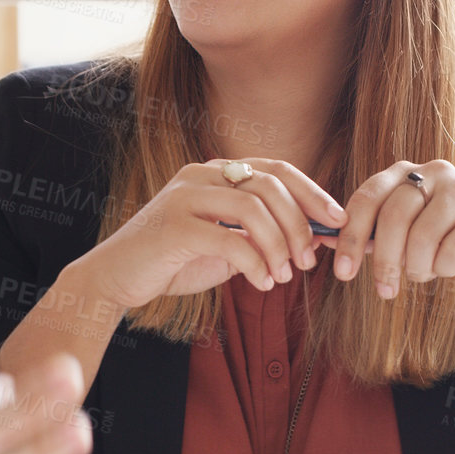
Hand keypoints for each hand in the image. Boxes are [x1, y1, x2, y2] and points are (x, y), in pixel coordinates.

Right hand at [75, 158, 345, 310]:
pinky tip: (262, 284)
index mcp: (215, 172)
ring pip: (253, 209)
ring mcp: (185, 198)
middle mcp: (201, 175)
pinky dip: (256, 264)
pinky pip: (230, 240)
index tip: (338, 220)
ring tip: (284, 275)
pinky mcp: (174, 228)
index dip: (312, 192)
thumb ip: (259, 236)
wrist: (116, 278)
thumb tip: (313, 241)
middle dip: (300, 224)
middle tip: (310, 259)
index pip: (275, 169)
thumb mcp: (225, 245)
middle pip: (270, 185)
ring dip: (280, 245)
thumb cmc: (173, 262)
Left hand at [327, 160, 454, 300]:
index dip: (351, 237)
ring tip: (425, 273)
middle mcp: (432, 172)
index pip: (367, 198)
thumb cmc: (443, 236)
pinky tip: (449, 268)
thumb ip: (370, 232)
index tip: (343, 272)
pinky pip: (452, 251)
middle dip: (385, 260)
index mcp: (404, 172)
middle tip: (384, 291)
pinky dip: (444, 269)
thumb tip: (325, 240)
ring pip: (423, 237)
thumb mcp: (404, 231)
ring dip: (418, 268)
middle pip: (394, 217)